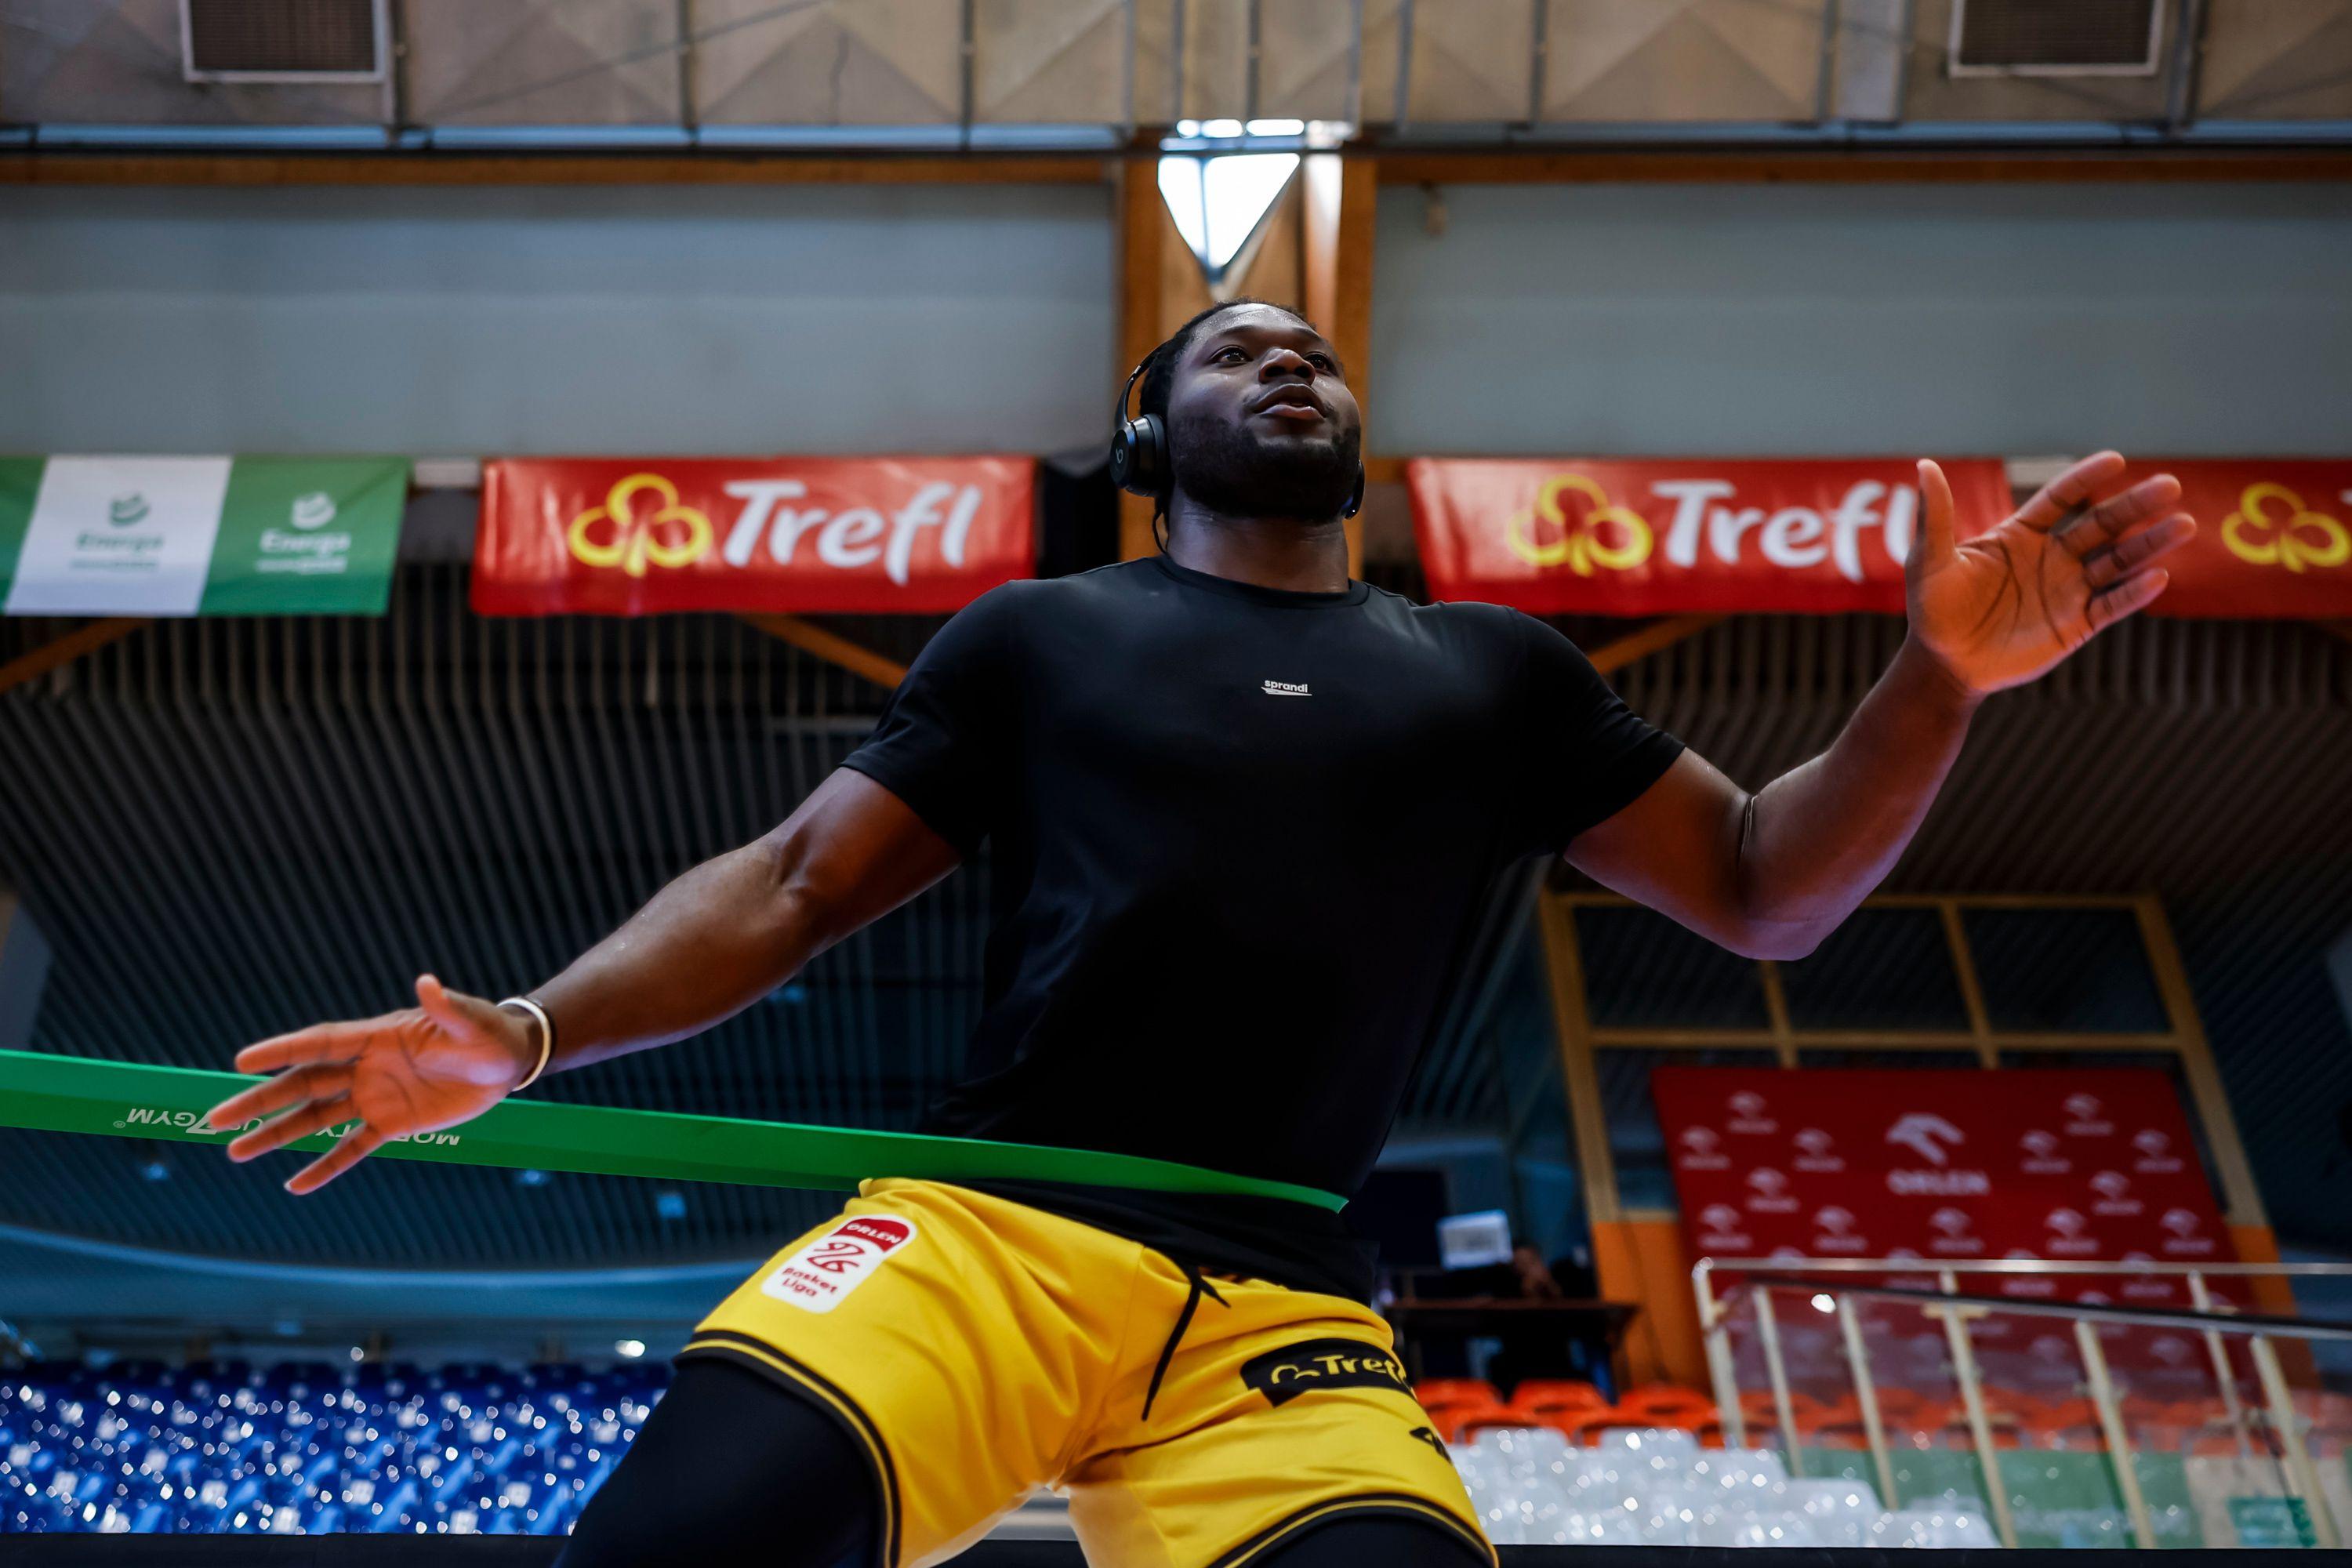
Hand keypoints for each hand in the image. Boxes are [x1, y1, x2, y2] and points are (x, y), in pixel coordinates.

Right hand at [203, 975, 539, 1193]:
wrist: (506, 1062)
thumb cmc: (486, 1033)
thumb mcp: (470, 1022)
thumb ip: (445, 1009)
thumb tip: (427, 982)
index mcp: (376, 1036)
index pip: (320, 1044)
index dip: (282, 1051)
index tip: (242, 1061)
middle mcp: (365, 1067)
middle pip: (302, 1085)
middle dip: (260, 1101)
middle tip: (216, 1119)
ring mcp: (375, 1096)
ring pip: (316, 1118)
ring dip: (277, 1134)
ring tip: (235, 1151)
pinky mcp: (392, 1124)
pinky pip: (352, 1148)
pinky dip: (324, 1166)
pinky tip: (294, 1184)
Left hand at [1908, 452, 2196, 696]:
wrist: (1943, 666)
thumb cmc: (1933, 610)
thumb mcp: (1931, 561)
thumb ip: (1936, 516)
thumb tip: (1924, 465)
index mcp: (2021, 535)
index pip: (2061, 499)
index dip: (2086, 479)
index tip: (2114, 460)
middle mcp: (2053, 557)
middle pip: (2101, 525)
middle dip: (2135, 506)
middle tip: (2170, 485)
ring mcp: (2068, 590)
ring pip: (2117, 562)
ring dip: (2149, 545)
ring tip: (2184, 525)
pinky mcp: (2076, 625)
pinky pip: (2111, 606)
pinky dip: (2134, 594)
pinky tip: (2158, 577)